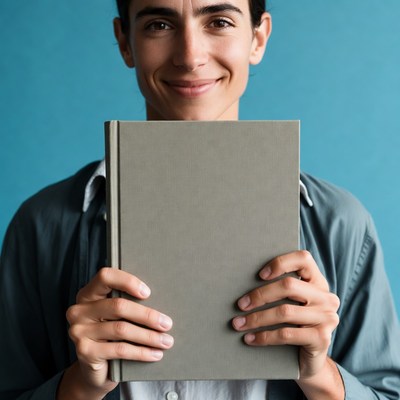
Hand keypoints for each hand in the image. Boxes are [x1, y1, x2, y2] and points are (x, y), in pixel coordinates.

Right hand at [62, 267, 173, 397]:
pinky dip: (142, 352)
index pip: (105, 276)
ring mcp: (79, 331)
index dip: (128, 281)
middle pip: (118, 306)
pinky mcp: (84, 352)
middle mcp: (79, 310)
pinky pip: (120, 349)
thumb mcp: (117, 317)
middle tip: (167, 323)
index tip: (148, 293)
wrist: (96, 371)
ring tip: (167, 340)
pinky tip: (155, 354)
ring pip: (122, 329)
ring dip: (149, 336)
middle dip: (147, 315)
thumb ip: (128, 304)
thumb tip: (162, 299)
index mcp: (88, 294)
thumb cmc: (112, 336)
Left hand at [232, 250, 339, 378]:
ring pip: (284, 311)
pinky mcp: (322, 339)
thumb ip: (279, 289)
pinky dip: (264, 336)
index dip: (280, 263)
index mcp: (318, 282)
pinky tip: (250, 339)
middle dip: (260, 295)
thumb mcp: (290, 303)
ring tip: (238, 323)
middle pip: (289, 286)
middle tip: (240, 305)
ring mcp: (327, 318)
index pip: (304, 259)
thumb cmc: (292, 326)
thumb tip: (243, 280)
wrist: (309, 360)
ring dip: (256, 318)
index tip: (259, 275)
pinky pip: (286, 334)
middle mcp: (326, 297)